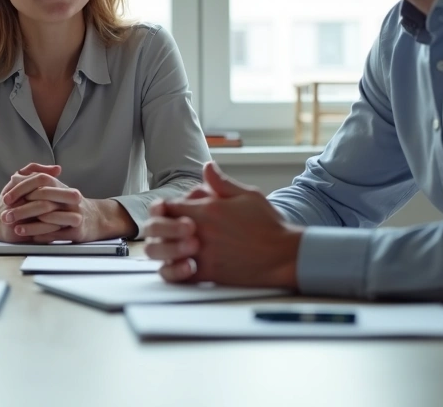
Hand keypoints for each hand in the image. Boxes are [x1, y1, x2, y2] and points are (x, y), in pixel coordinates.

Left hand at [0, 164, 133, 242]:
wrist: (94, 218)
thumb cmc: (67, 204)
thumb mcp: (54, 188)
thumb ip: (35, 179)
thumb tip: (15, 176)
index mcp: (61, 186)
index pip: (39, 181)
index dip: (20, 189)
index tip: (5, 198)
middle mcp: (69, 198)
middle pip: (43, 200)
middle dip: (21, 209)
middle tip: (5, 215)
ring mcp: (75, 213)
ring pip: (50, 218)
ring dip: (30, 225)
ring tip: (15, 228)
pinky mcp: (78, 230)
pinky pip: (57, 233)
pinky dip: (43, 236)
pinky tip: (30, 238)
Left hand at [145, 162, 301, 288]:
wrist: (284, 255)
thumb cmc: (269, 225)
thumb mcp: (248, 195)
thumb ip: (222, 182)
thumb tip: (207, 167)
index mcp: (207, 209)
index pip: (168, 205)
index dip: (165, 209)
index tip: (171, 213)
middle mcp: (200, 231)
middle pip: (159, 227)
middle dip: (158, 227)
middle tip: (165, 231)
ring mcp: (202, 253)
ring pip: (162, 251)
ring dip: (162, 248)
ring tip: (173, 247)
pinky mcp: (208, 273)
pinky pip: (177, 274)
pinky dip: (173, 270)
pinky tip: (182, 265)